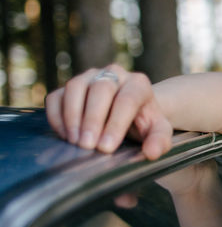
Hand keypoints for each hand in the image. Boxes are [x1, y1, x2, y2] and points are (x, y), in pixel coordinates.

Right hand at [46, 64, 172, 159]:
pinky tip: (64, 136)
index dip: (116, 124)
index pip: (127, 99)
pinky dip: (56, 116)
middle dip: (93, 120)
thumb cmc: (144, 123)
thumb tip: (152, 152)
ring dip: (72, 116)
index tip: (106, 147)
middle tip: (87, 146)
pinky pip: (56, 97)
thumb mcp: (157, 132)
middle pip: (101, 89)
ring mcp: (89, 76)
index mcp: (138, 83)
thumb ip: (160, 141)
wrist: (130, 111)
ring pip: (75, 88)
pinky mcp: (70, 87)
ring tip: (75, 142)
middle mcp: (114, 74)